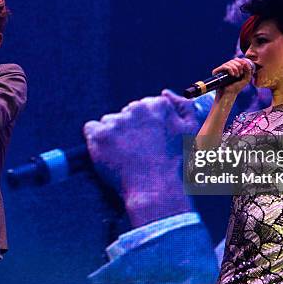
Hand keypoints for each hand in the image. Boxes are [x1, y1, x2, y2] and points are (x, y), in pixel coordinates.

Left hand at [83, 89, 197, 226]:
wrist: (154, 190)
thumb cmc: (174, 164)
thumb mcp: (191, 132)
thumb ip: (184, 106)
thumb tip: (165, 92)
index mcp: (158, 105)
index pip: (145, 107)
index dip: (146, 127)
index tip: (150, 142)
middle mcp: (136, 108)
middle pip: (126, 114)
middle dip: (130, 129)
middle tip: (138, 152)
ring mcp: (116, 121)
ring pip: (109, 122)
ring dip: (114, 135)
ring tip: (126, 156)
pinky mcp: (99, 135)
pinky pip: (91, 130)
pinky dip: (96, 140)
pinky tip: (109, 154)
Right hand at [211, 58, 252, 106]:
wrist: (228, 94)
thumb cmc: (236, 88)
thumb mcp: (246, 79)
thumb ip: (248, 71)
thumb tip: (245, 62)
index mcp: (233, 68)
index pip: (237, 60)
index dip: (241, 61)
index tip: (244, 68)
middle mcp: (226, 68)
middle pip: (233, 60)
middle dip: (239, 65)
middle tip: (240, 74)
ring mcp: (221, 70)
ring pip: (229, 62)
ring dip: (235, 68)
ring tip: (237, 76)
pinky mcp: (216, 72)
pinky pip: (224, 66)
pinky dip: (230, 69)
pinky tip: (232, 75)